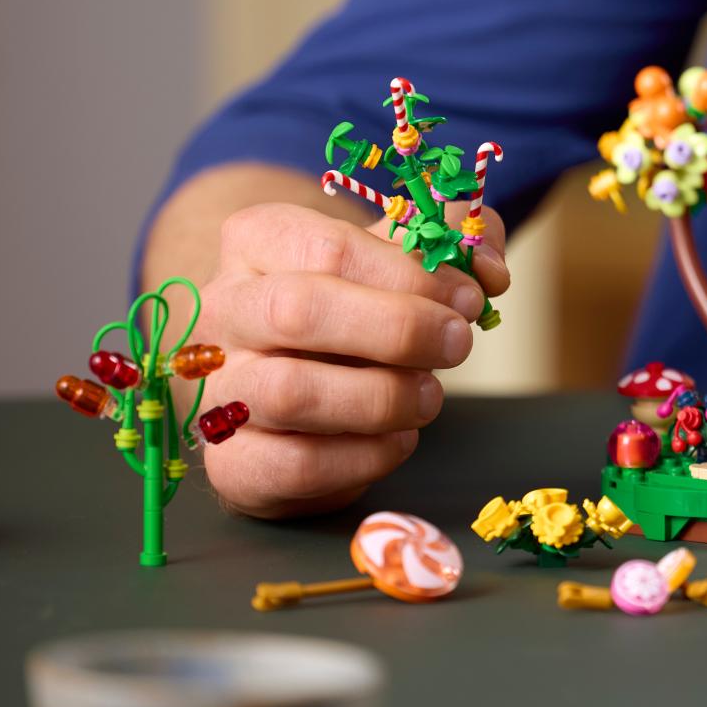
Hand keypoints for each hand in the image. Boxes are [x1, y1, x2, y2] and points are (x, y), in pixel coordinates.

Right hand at [195, 200, 509, 517]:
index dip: (413, 274)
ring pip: (290, 393)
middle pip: (299, 310)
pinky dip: (365, 457)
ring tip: (428, 397)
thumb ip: (450, 242)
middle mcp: (224, 310)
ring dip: (383, 397)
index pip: (331, 247)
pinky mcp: (233, 464)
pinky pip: (296, 465)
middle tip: (457, 343)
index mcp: (258, 241)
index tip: (468, 298)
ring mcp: (219, 390)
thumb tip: (487, 268)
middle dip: (398, 328)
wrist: (292, 384)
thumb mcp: (396, 257)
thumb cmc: (353, 308)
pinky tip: (398, 439)